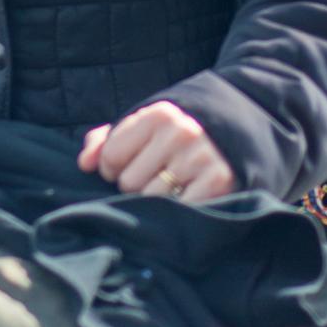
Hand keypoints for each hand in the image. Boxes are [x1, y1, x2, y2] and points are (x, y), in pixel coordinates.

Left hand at [78, 101, 235, 201]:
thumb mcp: (145, 127)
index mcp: (157, 115)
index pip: (111, 157)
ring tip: (173, 188)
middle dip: (138, 185)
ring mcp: (201, 157)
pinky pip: (180, 210)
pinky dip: (179, 211)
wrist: (242, 131)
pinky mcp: (219, 182)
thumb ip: (107, 140)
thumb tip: (84, 164)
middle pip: (129, 182)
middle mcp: (180, 133)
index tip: (130, 166)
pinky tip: (187, 199)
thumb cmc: (178, 134)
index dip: (113, 169)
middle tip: (158, 177)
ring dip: (157, 201)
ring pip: (152, 200)